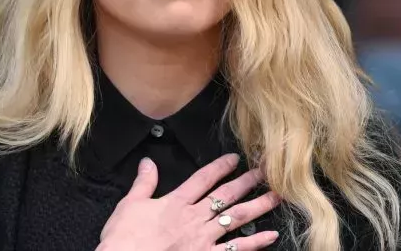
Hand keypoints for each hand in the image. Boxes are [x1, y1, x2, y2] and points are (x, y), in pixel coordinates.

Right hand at [97, 153, 280, 250]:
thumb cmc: (125, 239)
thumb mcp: (129, 205)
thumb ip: (143, 183)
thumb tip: (148, 162)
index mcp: (175, 203)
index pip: (203, 179)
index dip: (220, 167)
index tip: (235, 158)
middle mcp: (193, 218)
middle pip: (226, 195)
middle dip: (247, 181)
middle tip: (266, 171)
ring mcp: (203, 239)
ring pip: (236, 218)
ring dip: (258, 206)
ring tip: (276, 197)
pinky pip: (235, 249)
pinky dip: (254, 243)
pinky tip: (270, 236)